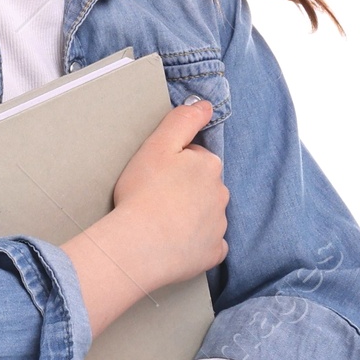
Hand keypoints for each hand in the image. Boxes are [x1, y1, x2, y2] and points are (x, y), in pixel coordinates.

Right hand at [112, 99, 228, 287]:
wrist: (138, 245)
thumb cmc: (143, 192)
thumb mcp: (158, 144)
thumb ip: (183, 120)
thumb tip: (206, 106)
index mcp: (209, 166)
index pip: (196, 158)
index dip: (174, 165)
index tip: (156, 176)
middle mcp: (221, 194)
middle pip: (204, 186)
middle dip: (186, 190)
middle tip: (156, 199)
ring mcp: (219, 225)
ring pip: (208, 215)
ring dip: (191, 216)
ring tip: (162, 222)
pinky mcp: (214, 252)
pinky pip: (210, 245)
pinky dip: (196, 244)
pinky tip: (176, 243)